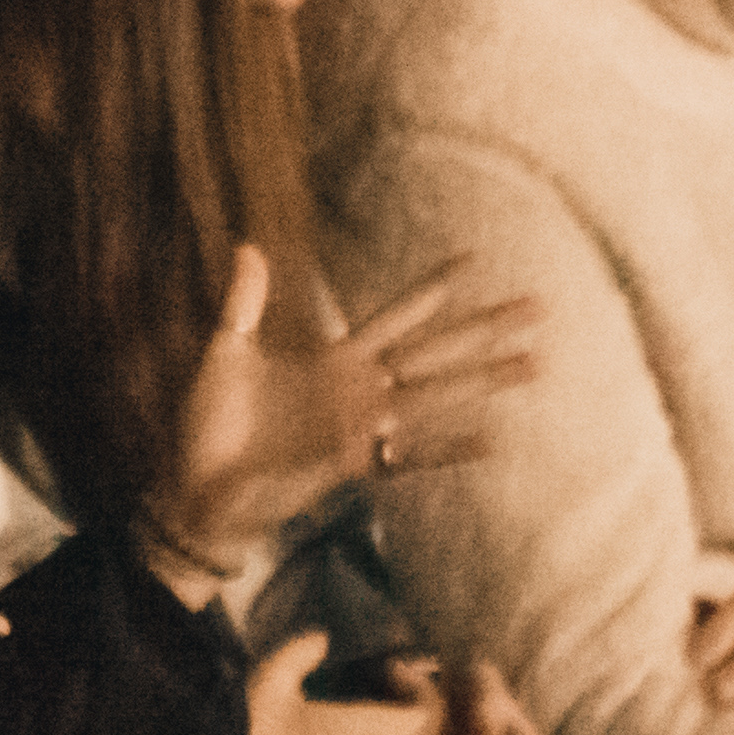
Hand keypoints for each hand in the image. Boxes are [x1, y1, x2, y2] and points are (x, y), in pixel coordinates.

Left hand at [152, 247, 539, 583]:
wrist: (195, 487)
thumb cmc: (212, 425)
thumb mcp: (225, 353)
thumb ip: (244, 303)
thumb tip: (248, 247)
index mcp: (335, 361)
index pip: (397, 316)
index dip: (432, 290)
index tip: (473, 259)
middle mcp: (358, 391)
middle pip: (435, 350)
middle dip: (485, 328)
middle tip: (538, 304)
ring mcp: (359, 427)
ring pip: (436, 396)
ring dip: (484, 378)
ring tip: (535, 362)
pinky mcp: (349, 463)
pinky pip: (407, 457)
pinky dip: (446, 449)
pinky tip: (489, 440)